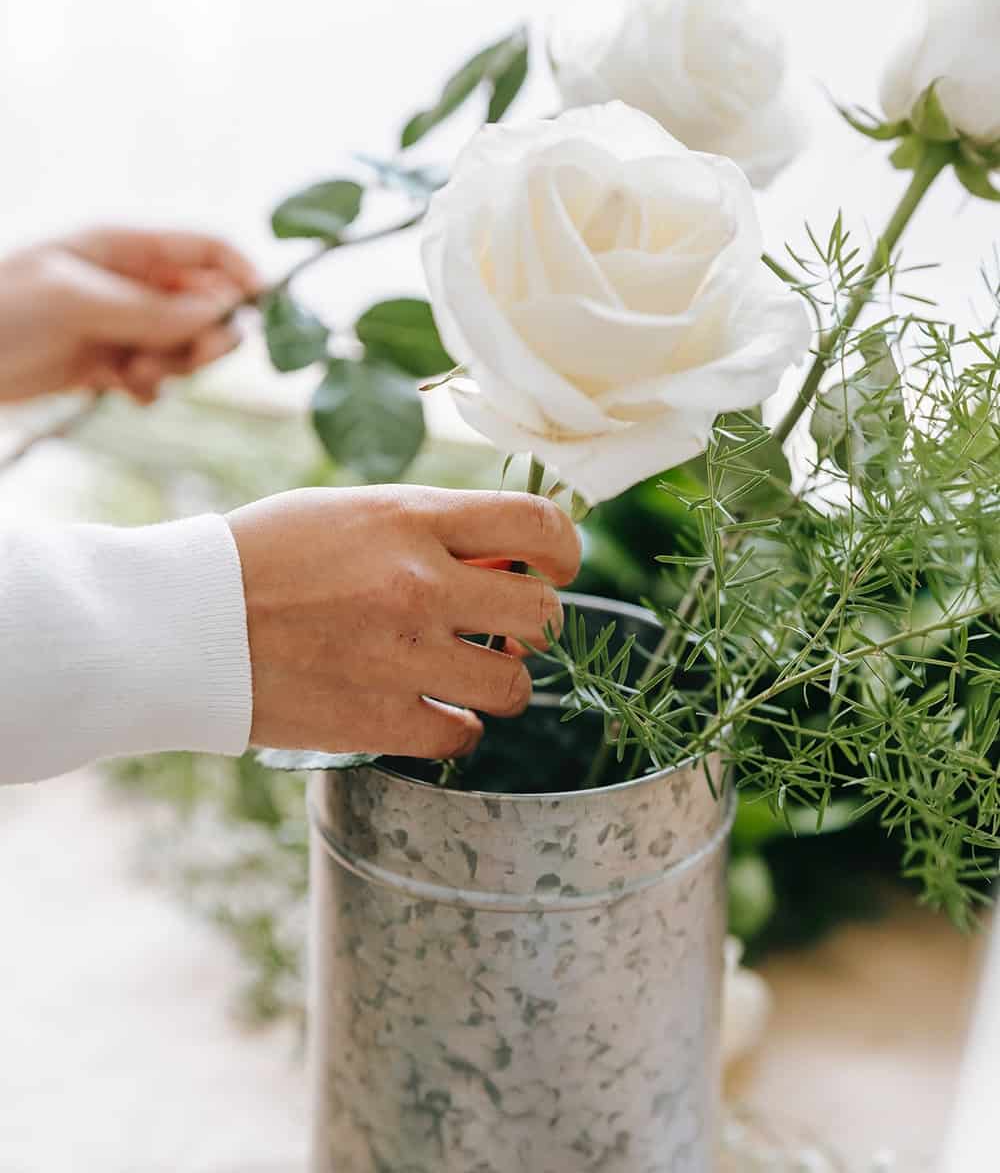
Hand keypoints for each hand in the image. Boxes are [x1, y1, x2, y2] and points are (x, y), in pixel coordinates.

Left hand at [0, 226, 258, 402]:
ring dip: (173, 365)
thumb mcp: (78, 301)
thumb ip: (153, 309)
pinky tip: (124, 391)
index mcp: (124, 245)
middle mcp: (128, 280)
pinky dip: (149, 387)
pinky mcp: (102, 360)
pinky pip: (153, 374)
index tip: (262, 314)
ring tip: (136, 375)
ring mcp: (117, 321)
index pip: (207, 248)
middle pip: (204, 302)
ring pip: (182, 344)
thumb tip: (222, 314)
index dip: (241, 275)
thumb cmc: (0, 308)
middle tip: (194, 359)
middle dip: (205, 334)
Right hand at [228, 485, 580, 759]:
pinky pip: (462, 736)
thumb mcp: (350, 513)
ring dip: (499, 683)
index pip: (537, 524)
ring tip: (464, 674)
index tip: (556, 568)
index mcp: (412, 520)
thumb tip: (501, 563)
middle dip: (533, 625)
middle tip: (501, 630)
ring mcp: (404, 657)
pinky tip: (427, 709)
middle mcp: (420, 585)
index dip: (565, 549)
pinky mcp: (380, 720)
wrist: (184, 622)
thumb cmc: (264, 557)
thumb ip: (429, 531)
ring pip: (513, 686)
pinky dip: (454, 727)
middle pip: (542, 614)